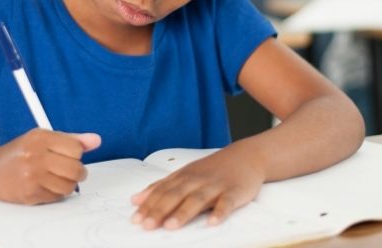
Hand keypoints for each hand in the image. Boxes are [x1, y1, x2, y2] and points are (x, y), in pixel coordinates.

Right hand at [0, 128, 100, 203]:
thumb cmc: (22, 151)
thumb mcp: (44, 137)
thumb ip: (72, 139)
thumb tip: (97, 141)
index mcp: (41, 137)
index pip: (76, 148)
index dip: (77, 153)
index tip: (72, 154)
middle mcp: (36, 156)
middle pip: (75, 169)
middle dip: (78, 171)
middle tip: (72, 170)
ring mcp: (32, 176)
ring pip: (68, 186)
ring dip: (69, 184)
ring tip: (60, 178)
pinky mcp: (30, 194)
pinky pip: (57, 197)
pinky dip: (57, 193)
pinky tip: (48, 185)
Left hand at [131, 140, 264, 229]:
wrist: (245, 156)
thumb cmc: (212, 169)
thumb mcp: (185, 174)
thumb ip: (162, 187)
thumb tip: (136, 199)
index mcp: (184, 176)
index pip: (163, 191)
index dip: (149, 204)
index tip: (136, 219)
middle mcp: (197, 180)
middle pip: (176, 195)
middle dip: (160, 210)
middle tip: (147, 225)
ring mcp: (216, 185)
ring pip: (198, 199)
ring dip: (184, 212)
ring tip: (171, 226)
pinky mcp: (234, 192)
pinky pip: (227, 203)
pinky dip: (220, 212)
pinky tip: (212, 223)